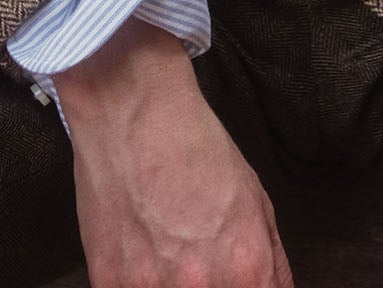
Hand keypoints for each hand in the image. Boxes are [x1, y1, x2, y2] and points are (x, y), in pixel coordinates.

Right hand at [56, 17, 294, 287]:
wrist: (134, 111)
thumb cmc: (194, 146)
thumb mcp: (256, 200)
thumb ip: (272, 263)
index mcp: (247, 266)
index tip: (235, 279)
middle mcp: (203, 286)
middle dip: (209, 284)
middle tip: (196, 259)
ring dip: (171, 284)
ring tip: (166, 249)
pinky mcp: (110, 283)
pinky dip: (136, 281)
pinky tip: (140, 251)